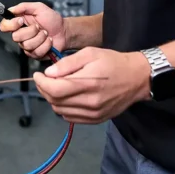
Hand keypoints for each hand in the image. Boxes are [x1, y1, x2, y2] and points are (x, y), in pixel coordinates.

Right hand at [0, 2, 68, 58]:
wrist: (64, 31)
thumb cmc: (52, 19)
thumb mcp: (39, 7)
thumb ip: (24, 6)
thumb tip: (11, 9)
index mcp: (19, 23)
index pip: (4, 26)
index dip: (10, 25)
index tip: (21, 21)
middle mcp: (20, 35)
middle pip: (15, 37)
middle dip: (31, 31)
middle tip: (39, 27)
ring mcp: (27, 46)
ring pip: (27, 45)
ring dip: (40, 38)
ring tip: (46, 33)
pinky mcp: (34, 54)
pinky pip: (36, 52)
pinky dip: (45, 45)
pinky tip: (49, 41)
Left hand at [33, 47, 151, 123]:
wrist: (137, 78)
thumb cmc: (113, 62)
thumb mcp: (90, 53)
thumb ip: (67, 63)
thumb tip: (48, 73)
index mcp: (88, 83)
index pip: (54, 90)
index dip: (41, 83)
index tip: (38, 75)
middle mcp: (91, 102)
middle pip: (55, 101)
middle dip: (44, 89)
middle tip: (44, 79)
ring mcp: (94, 113)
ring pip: (60, 111)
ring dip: (52, 99)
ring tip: (56, 86)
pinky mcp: (97, 119)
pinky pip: (71, 118)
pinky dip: (63, 108)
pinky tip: (67, 96)